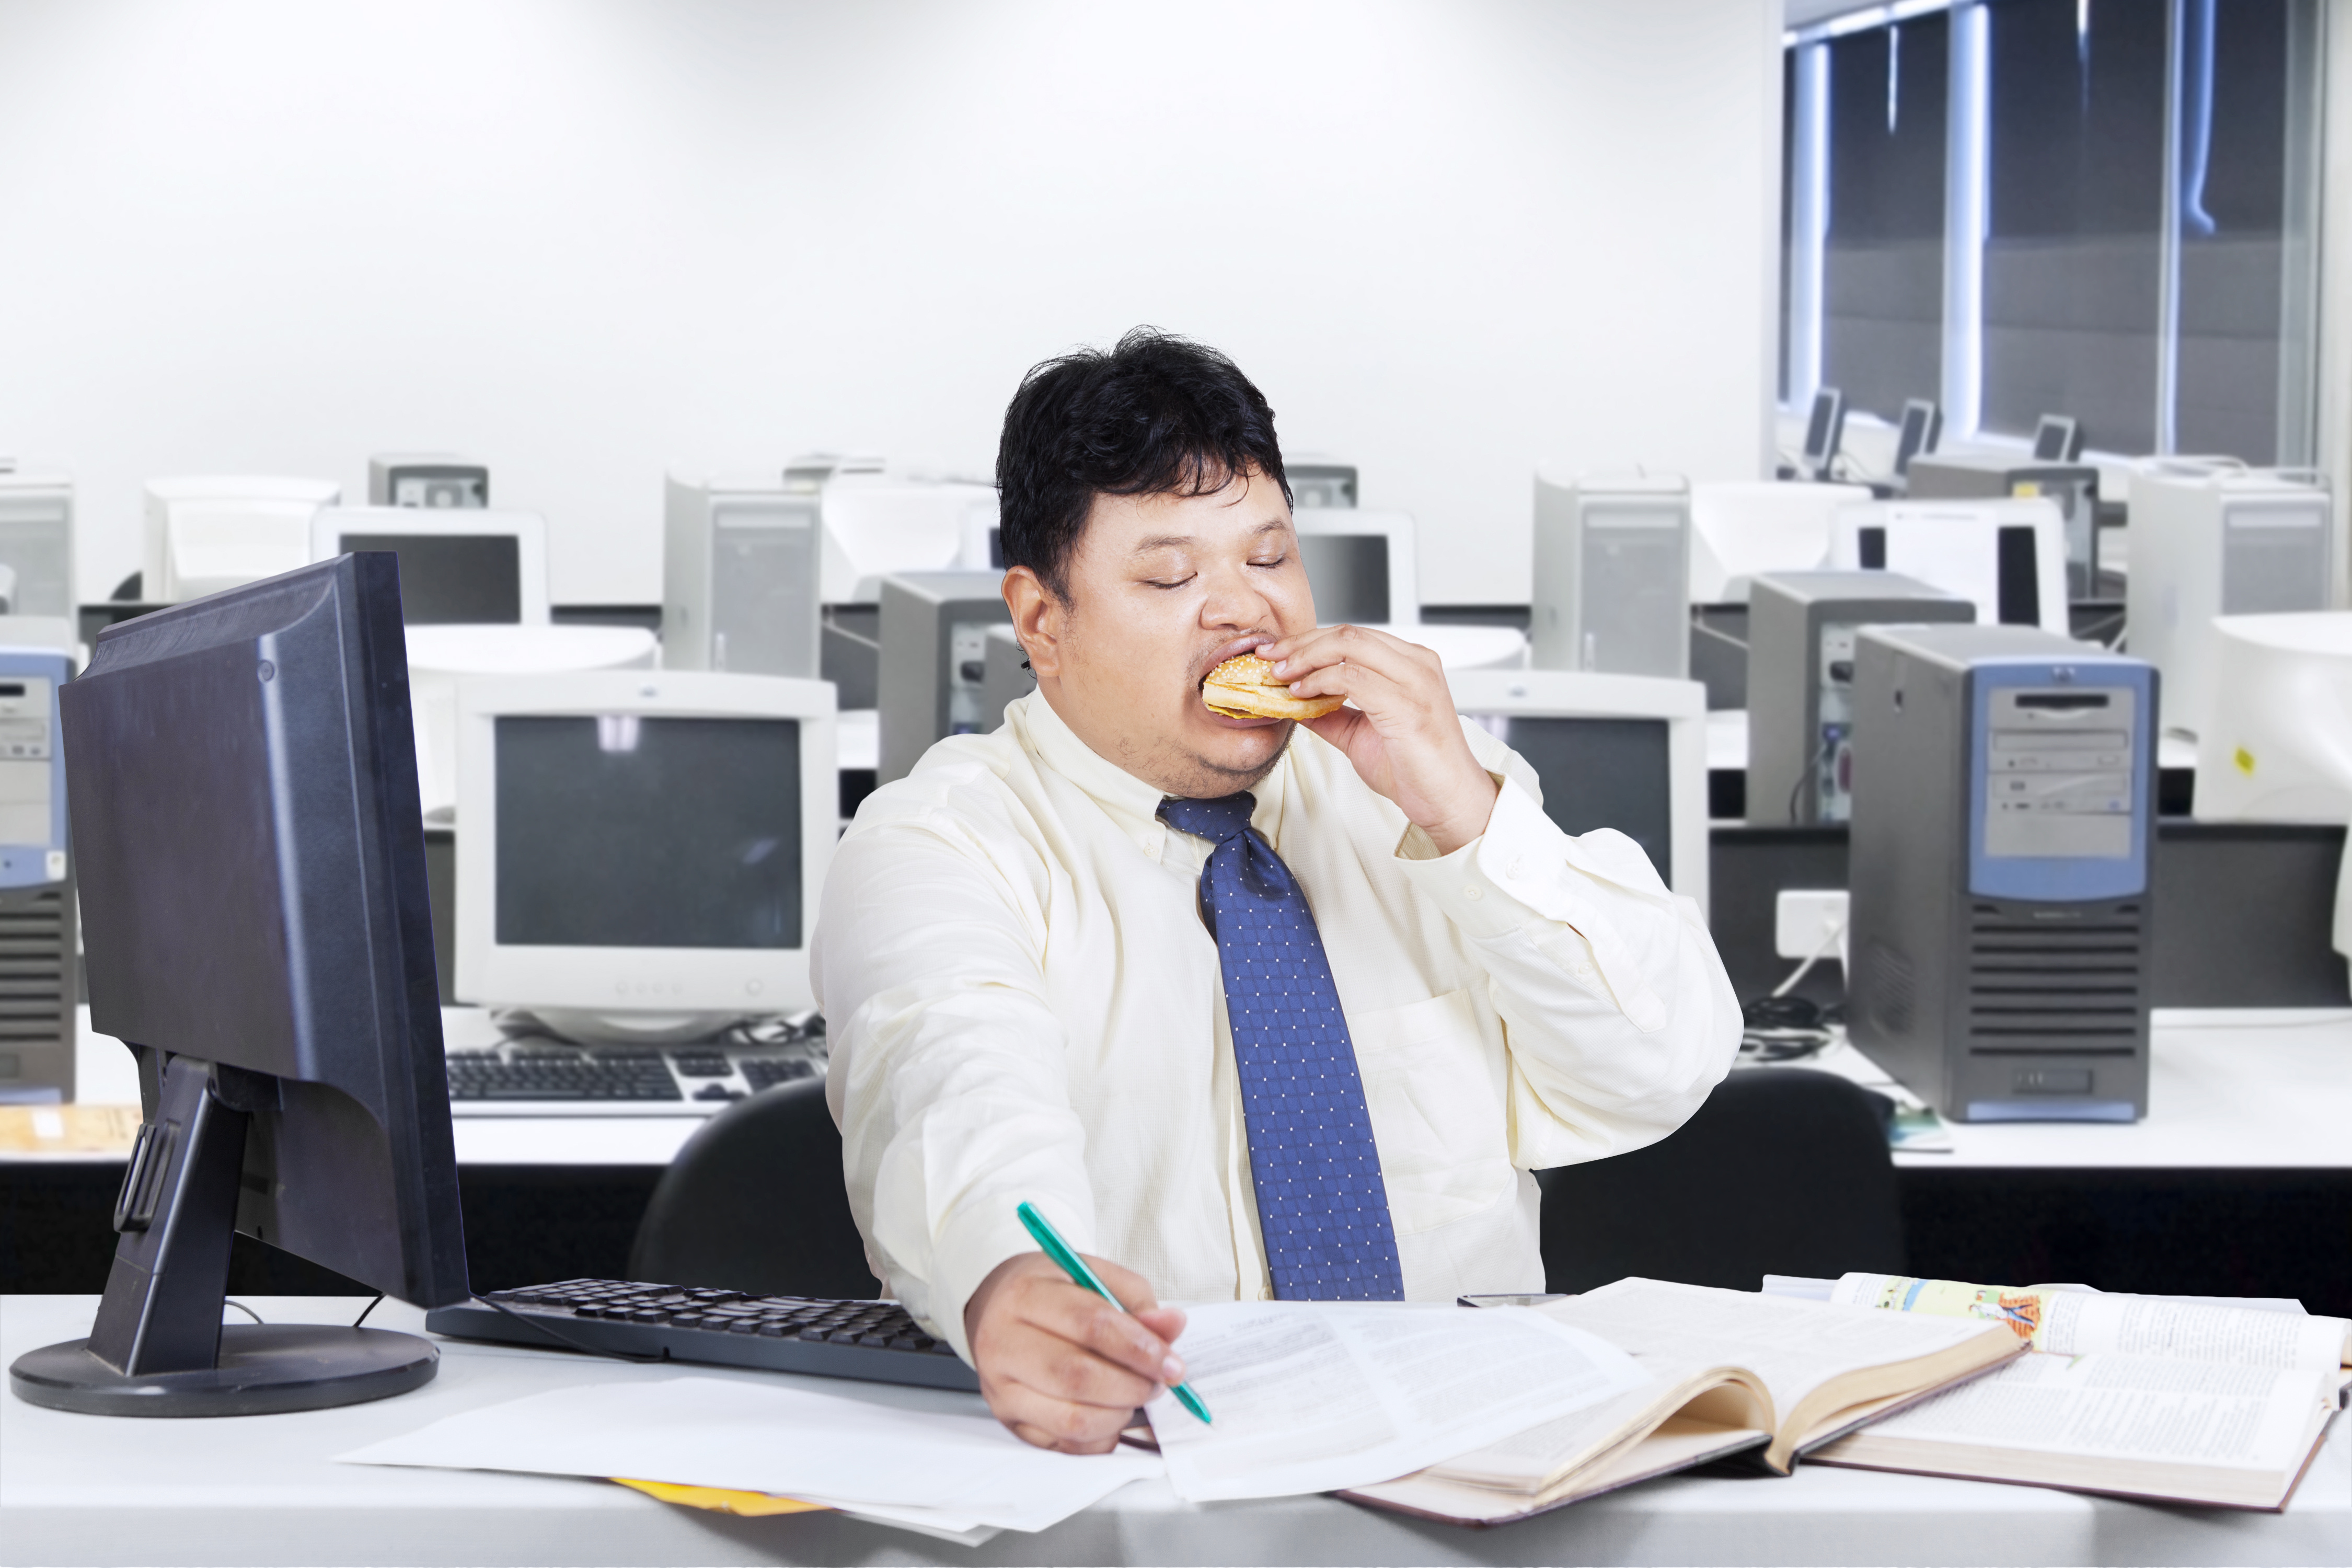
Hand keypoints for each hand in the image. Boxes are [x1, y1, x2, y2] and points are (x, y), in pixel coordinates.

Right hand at [964, 1252, 1188, 1452]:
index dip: (1139, 1347)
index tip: (1171, 1362)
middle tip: (1158, 1382)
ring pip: (1072, 1419)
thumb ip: (1135, 1299)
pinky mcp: (1010, 1422)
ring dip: (1119, 1413)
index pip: (1090, 1325)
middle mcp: (1002, 1344)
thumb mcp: (1091, 1275)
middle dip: (1132, 1385)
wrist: (997, 1309)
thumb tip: (1171, 1326)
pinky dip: (1102, 1435)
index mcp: (1024, 1296)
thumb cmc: (1049, 1291)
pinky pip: (1066, 1445)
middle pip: (1077, 1376)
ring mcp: (1001, 1390)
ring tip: (1134, 1394)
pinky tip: (1110, 1412)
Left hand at [1263, 624, 1498, 854]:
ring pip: (1349, 647)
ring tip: (1281, 676)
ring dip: (1306, 659)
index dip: (1309, 641)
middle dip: (1301, 644)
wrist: (1448, 802)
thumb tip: (1293, 703)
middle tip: (1270, 659)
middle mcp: (1416, 664)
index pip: (1353, 636)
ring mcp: (1415, 681)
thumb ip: (1330, 714)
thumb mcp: (1360, 734)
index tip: (1277, 654)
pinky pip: (1354, 677)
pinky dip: (1321, 681)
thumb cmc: (1415, 770)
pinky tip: (1302, 693)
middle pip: (1348, 634)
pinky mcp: (1407, 704)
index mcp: (1411, 664)